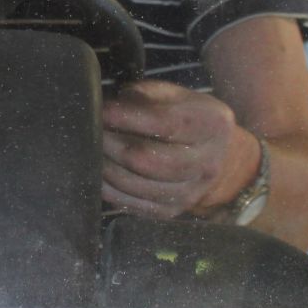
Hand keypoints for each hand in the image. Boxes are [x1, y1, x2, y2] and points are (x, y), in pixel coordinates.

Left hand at [99, 79, 259, 219]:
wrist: (217, 156)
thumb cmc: (186, 117)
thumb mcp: (175, 95)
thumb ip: (147, 95)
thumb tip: (112, 106)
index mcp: (212, 125)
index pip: (167, 124)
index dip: (129, 118)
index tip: (103, 111)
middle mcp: (207, 163)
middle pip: (150, 160)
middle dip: (112, 145)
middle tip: (91, 131)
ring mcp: (191, 192)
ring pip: (138, 185)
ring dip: (106, 167)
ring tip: (90, 151)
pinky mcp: (171, 212)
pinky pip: (133, 204)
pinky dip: (108, 189)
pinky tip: (96, 173)